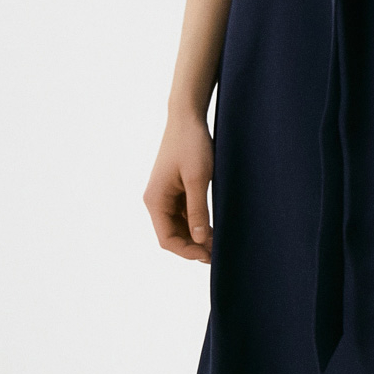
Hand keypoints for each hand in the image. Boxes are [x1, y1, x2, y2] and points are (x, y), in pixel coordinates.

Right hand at [143, 111, 214, 261]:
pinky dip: (196, 224)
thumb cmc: (192, 145)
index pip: (167, 239)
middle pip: (172, 235)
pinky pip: (183, 214)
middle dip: (192, 246)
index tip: (209, 255)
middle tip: (217, 253)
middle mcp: (156, 200)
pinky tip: (212, 228)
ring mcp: (165, 196)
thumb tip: (199, 239)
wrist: (187, 118)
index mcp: (155, 200)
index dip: (187, 251)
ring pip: (178, 227)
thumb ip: (197, 209)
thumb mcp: (197, 179)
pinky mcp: (175, 190)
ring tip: (217, 243)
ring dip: (195, 237)